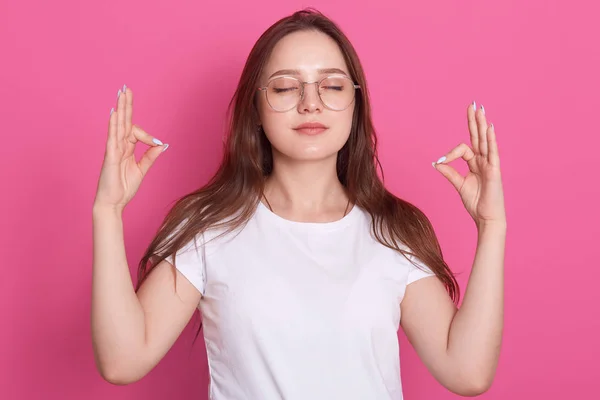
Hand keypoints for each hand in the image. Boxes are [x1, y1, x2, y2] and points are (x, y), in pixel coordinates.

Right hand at [93, 85, 168, 212]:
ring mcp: (113, 150)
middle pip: (123, 122)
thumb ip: (150, 156)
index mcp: (126, 149)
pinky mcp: (110, 156)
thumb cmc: (124, 188)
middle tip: (126, 89)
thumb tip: (163, 144)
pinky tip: (114, 114)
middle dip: (126, 105)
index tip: (157, 144)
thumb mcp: (142, 170)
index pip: (134, 132)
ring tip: (121, 94)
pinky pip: (112, 138)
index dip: (147, 135)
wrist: (113, 203)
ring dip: (120, 110)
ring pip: (117, 126)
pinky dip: (114, 126)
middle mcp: (118, 146)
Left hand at [432, 102, 505, 228]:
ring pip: (485, 140)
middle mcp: (484, 161)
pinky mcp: (494, 171)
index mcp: (475, 163)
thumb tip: (436, 163)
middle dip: (474, 121)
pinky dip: (491, 140)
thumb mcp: (459, 185)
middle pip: (478, 137)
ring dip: (482, 124)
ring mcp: (490, 164)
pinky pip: (493, 152)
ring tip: (480, 109)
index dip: (450, 153)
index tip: (441, 161)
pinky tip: (489, 128)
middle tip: (472, 104)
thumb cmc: (476, 203)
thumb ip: (449, 172)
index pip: (464, 148)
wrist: (486, 217)